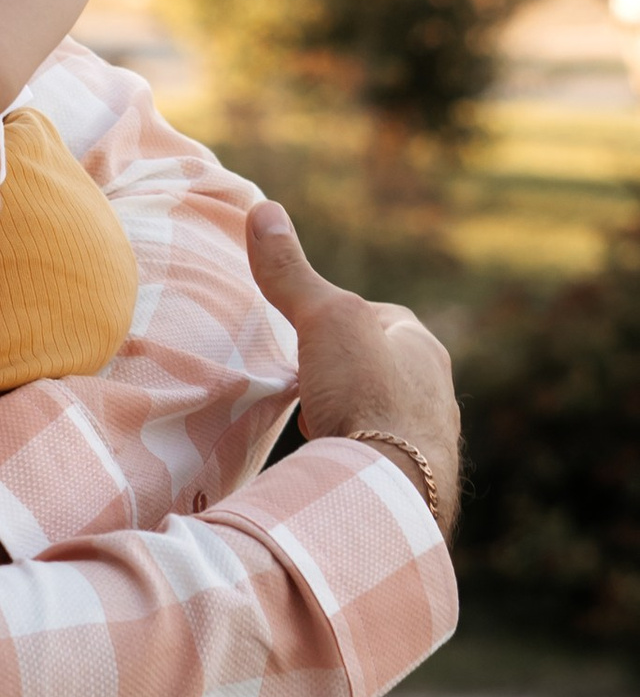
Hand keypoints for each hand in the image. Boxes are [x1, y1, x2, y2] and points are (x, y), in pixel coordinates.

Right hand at [246, 204, 460, 530]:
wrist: (394, 486)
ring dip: (349, 417)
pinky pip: (378, 456)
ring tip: (319, 428)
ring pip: (379, 415)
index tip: (303, 338)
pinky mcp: (416, 480)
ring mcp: (428, 438)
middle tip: (306, 388)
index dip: (334, 323)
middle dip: (342, 376)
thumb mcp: (323, 319)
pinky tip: (333, 464)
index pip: (375, 317)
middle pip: (376, 368)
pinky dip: (354, 455)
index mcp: (421, 345)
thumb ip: (292, 274)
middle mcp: (436, 389)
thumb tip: (262, 210)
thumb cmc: (366, 394)